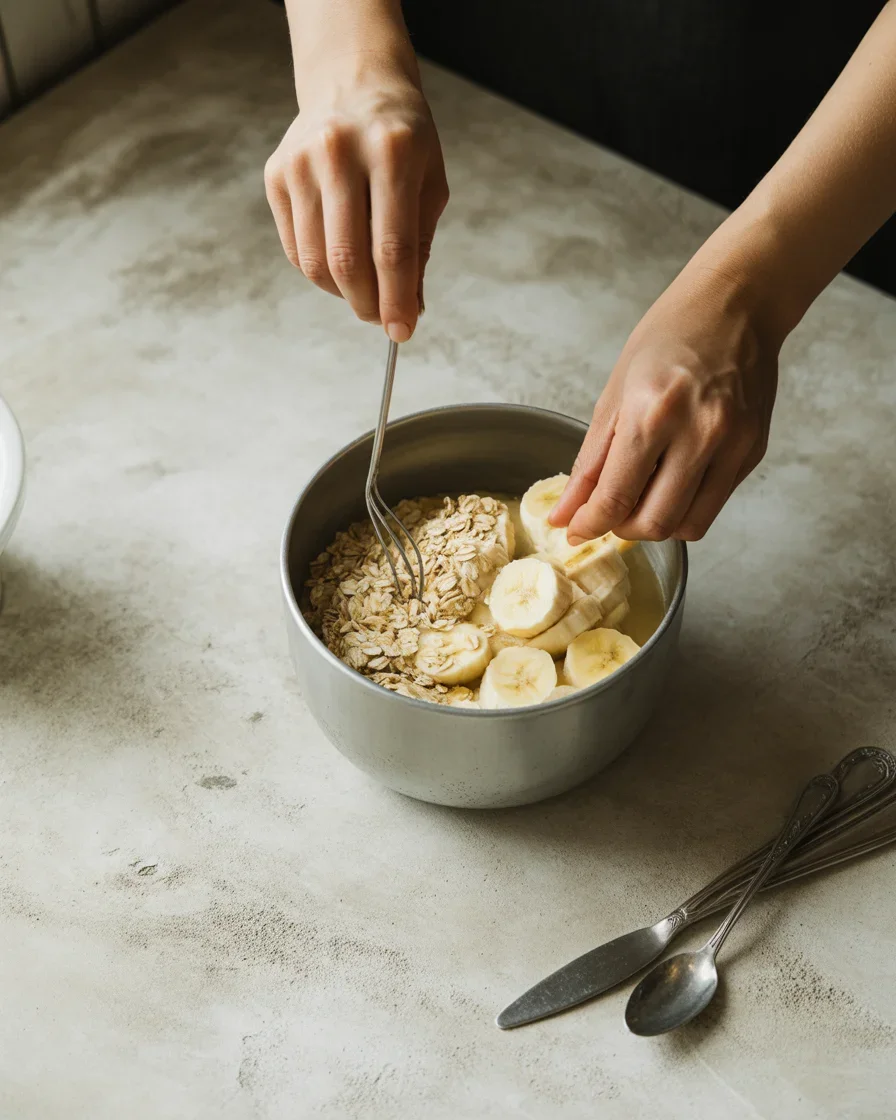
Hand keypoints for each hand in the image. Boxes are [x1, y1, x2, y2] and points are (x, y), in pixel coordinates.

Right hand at [264, 54, 448, 341]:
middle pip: (347, 260)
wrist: (354, 81)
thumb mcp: (429, 184)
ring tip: (363, 292)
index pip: (392, 249)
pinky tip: (340, 265)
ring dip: (342, 293)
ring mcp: (301, 163)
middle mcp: (340, 153)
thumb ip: (418, 248)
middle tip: (380, 318)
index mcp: (391, 152)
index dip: (397, 300)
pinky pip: (296, 249)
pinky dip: (320, 273)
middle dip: (367, 304)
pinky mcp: (276, 175)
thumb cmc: (402, 140)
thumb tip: (408, 310)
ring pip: (316, 262)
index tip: (403, 331)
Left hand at [550, 266, 780, 542]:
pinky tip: (672, 477)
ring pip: (689, 525)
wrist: (736, 304)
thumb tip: (566, 514)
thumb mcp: (614, 394)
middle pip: (656, 523)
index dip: (591, 524)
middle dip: (624, 529)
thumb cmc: (670, 337)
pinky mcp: (753, 452)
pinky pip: (715, 503)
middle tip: (611, 511)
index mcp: (653, 413)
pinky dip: (686, 505)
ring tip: (642, 495)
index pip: (617, 497)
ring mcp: (733, 445)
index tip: (577, 530)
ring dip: (657, 524)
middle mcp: (699, 433)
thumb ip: (589, 463)